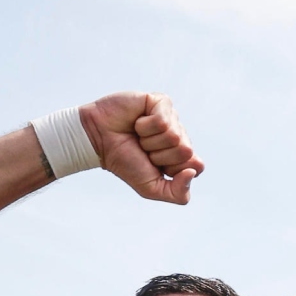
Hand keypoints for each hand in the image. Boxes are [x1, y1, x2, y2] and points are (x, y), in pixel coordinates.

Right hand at [77, 93, 202, 204]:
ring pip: (174, 136)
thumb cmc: (124, 161)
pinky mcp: (162, 102)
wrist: (97, 140)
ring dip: (150, 141)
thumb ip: (178, 194)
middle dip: (160, 155)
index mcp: (182, 156)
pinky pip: (163, 120)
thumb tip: (192, 172)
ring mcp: (172, 118)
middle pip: (186, 151)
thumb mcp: (151, 188)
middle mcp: (180, 136)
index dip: (174, 169)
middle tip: (143, 149)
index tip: (155, 165)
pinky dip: (145, 126)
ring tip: (138, 136)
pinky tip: (136, 122)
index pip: (197, 166)